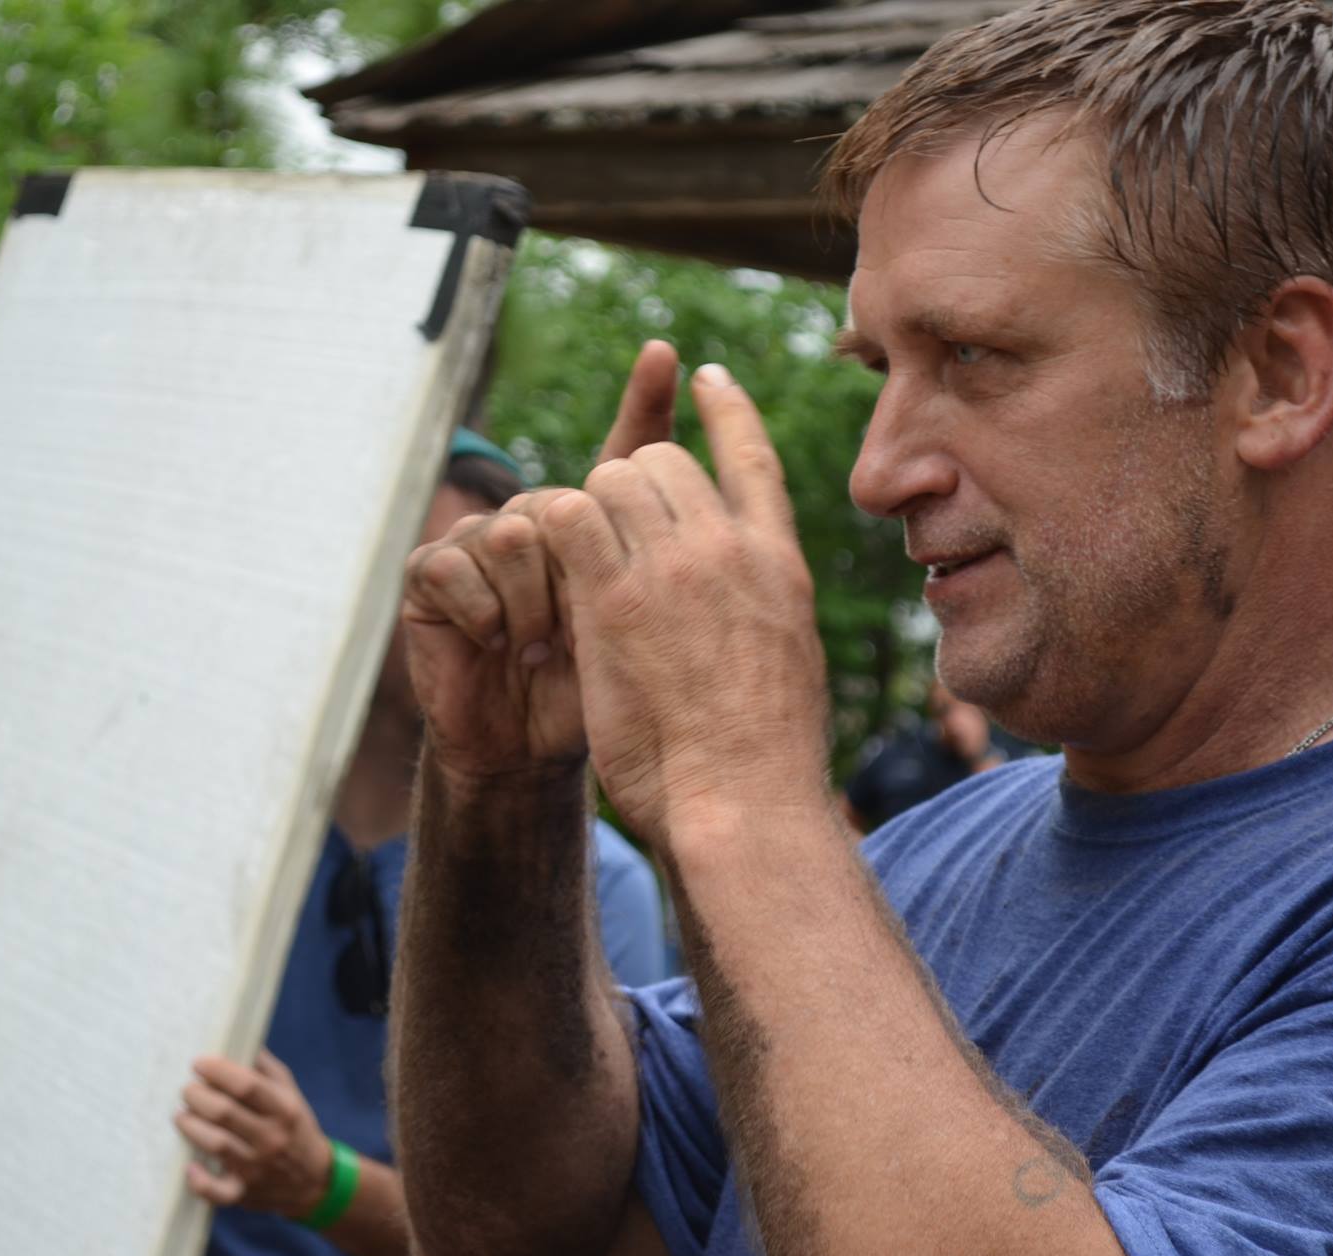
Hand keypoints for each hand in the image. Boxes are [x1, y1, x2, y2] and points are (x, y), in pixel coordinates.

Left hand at [176, 1050, 334, 1218]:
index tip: (198, 1063)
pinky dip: (200, 1182)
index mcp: (283, 1109)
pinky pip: (217, 1192)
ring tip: (182, 1115)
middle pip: (224, 1113)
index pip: (247, 1085)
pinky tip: (190, 1166)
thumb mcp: (290, 1092)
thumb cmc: (294, 1127)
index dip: (218, 1071)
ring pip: (216, 1144)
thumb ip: (265, 1067)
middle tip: (187, 1090)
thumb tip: (235, 1040)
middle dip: (197, 1096)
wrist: (314, 1180)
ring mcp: (256, 1167)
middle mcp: (271, 1137)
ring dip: (191, 1126)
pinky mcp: (244, 1192)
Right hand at [399, 342, 681, 784]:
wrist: (530, 757)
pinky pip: (456, 563)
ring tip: (539, 649)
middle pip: (564, 499)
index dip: (646, 400)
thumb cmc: (596, 699)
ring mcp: (481, 543)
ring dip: (531, 600)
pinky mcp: (431, 577)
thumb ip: (671, 570)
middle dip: (575, 565)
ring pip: (513, 530)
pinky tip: (499, 647)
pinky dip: (484, 610)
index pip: (628, 451)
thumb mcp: (648, 631)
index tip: (670, 354)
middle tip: (577, 630)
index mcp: (598, 531)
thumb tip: (716, 509)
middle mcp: (539, 521)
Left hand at [528, 362, 831, 844]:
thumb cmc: (764, 765)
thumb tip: (753, 616)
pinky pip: (566, 518)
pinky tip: (543, 567)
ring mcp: (673, 567)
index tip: (707, 376)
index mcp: (780, 564)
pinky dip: (546, 533)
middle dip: (626, 485)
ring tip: (573, 565)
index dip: (726, 408)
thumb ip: (766, 617)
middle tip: (603, 537)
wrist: (744, 802)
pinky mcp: (613, 596)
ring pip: (609, 480)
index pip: (753, 455)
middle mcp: (730, 548)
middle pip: (662, 461)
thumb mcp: (788, 665)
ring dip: (583, 511)